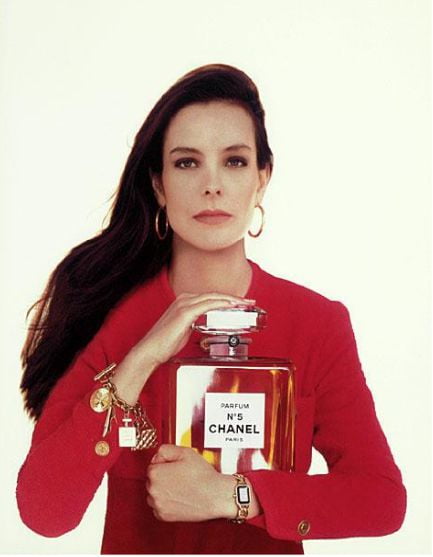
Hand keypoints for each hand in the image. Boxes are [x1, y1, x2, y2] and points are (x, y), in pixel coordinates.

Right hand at [132, 292, 254, 368]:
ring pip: (213, 297)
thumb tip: (207, 325)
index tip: (240, 303)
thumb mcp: (184, 330)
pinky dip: (221, 303)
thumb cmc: (165, 344)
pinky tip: (231, 306)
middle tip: (249, 302)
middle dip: (233, 298)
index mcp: (184, 302)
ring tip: (244, 303)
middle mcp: (184, 300)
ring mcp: (183, 305)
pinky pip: (207, 305)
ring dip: (230, 299)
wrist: (150, 351)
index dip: (226, 299)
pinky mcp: (184, 313)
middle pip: (214, 295)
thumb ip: (195, 324)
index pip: (210, 297)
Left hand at [146, 444, 236, 521]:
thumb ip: (165, 449)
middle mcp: (153, 490)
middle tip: (178, 475)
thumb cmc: (202, 476)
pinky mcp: (164, 516)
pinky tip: (177, 496)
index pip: (152, 465)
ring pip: (153, 494)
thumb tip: (157, 455)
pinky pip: (158, 507)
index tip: (174, 466)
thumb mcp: (185, 452)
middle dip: (163, 476)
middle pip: (152, 480)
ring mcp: (158, 504)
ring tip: (179, 486)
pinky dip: (165, 502)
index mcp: (156, 473)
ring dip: (162, 490)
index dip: (165, 464)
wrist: (214, 495)